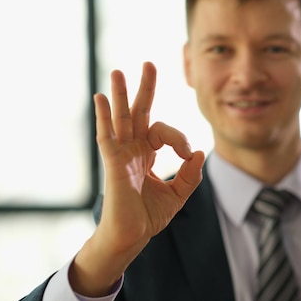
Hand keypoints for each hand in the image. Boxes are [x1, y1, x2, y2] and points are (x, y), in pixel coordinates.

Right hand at [70, 62, 204, 295]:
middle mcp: (133, 149)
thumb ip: (191, 174)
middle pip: (139, 112)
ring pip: (122, 119)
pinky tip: (101, 99)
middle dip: (145, 88)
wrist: (133, 236)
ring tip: (118, 72)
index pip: (164, 131)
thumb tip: (199, 153)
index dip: (180, 137)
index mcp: (147, 154)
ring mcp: (121, 155)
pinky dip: (104, 117)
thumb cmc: (150, 216)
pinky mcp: (113, 164)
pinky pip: (108, 137)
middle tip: (149, 64)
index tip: (188, 154)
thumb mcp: (179, 194)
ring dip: (121, 95)